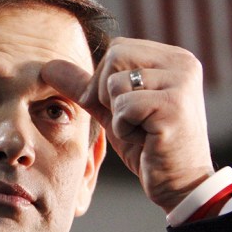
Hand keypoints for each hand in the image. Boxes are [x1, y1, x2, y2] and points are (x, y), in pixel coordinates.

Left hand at [43, 38, 213, 211]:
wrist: (179, 183)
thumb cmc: (148, 146)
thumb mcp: (113, 110)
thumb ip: (85, 86)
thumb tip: (48, 66)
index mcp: (173, 58)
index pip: (117, 47)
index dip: (105, 80)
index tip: (125, 108)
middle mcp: (183, 63)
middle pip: (115, 56)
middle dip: (108, 94)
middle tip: (131, 120)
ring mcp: (182, 83)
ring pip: (116, 83)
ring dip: (118, 114)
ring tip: (141, 130)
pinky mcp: (175, 106)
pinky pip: (124, 106)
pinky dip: (125, 128)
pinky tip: (146, 139)